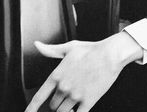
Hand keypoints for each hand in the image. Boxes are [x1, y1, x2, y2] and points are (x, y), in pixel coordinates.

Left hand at [25, 32, 141, 111]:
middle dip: (57, 102)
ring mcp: (76, 96)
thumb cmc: (91, 50)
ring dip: (66, 109)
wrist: (109, 55)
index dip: (32, 108)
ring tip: (73, 100)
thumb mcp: (69, 47)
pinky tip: (77, 110)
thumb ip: (51, 50)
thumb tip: (38, 46)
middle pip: (53, 105)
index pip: (39, 96)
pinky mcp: (88, 101)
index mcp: (57, 75)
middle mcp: (64, 87)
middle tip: (65, 95)